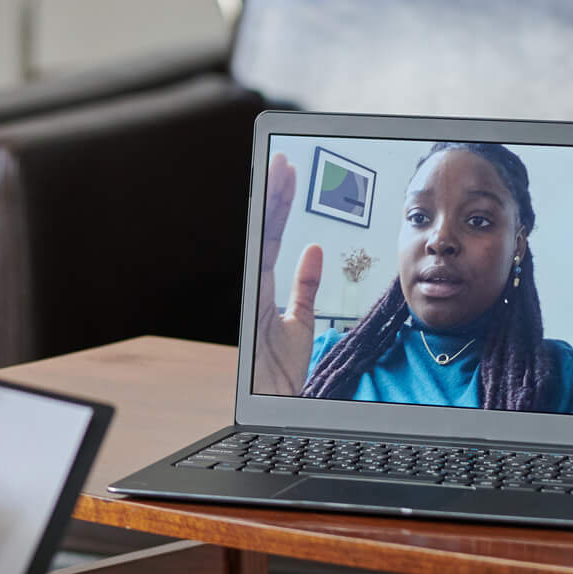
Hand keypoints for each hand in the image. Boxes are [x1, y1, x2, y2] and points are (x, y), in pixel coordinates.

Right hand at [251, 151, 323, 395]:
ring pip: (266, 250)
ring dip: (275, 214)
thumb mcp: (300, 324)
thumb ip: (305, 287)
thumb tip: (314, 249)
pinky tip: (313, 245)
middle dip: (274, 196)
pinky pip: (283, 295)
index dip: (278, 202)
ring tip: (283, 177)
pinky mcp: (267, 332)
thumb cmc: (283, 376)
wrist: (278, 412)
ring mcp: (258, 308)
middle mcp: (257, 294)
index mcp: (263, 290)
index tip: (286, 170)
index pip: (271, 236)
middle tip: (284, 161)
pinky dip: (300, 272)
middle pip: (265, 234)